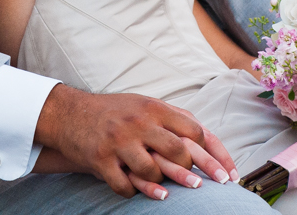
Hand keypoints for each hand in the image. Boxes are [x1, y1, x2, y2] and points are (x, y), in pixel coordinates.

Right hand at [34, 85, 233, 200]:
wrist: (68, 114)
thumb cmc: (114, 112)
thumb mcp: (144, 104)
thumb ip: (174, 118)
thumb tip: (209, 138)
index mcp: (152, 107)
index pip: (194, 131)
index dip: (214, 154)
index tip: (228, 174)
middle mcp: (136, 122)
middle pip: (177, 151)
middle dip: (193, 172)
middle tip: (202, 186)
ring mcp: (117, 141)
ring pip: (152, 171)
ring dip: (161, 183)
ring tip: (166, 188)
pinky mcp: (100, 158)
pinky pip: (125, 185)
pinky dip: (135, 193)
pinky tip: (141, 192)